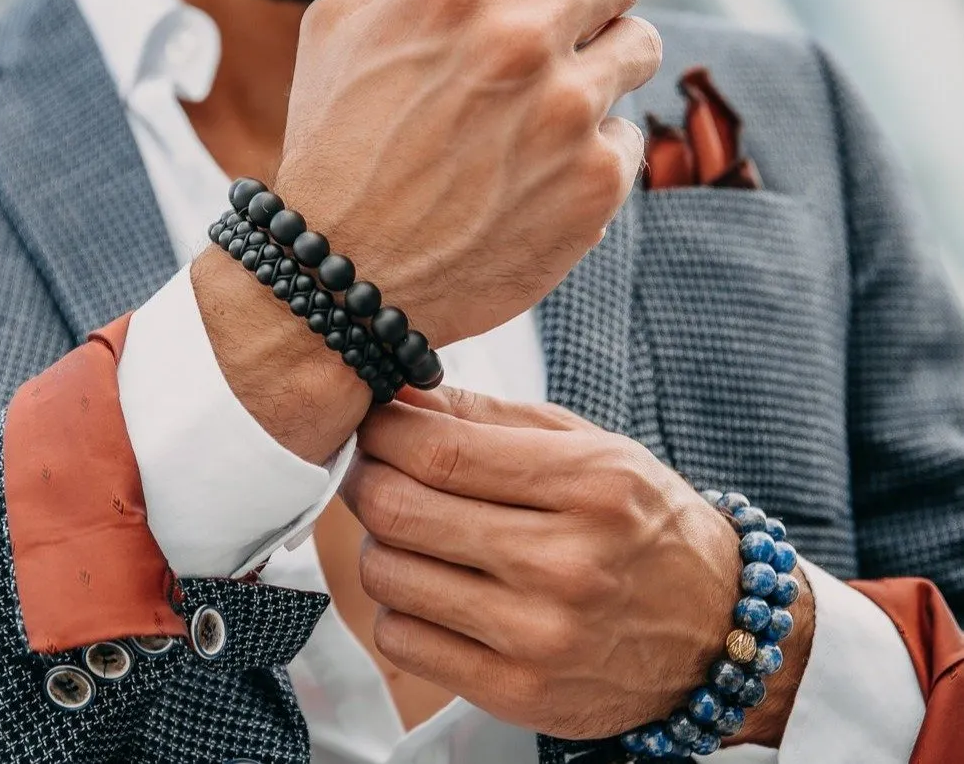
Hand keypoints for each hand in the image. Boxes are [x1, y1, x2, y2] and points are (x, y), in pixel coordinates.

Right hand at [277, 0, 660, 346]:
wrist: (341, 277)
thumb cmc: (333, 141)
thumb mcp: (337, 25)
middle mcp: (516, 41)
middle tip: (559, 32)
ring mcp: (565, 113)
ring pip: (641, 44)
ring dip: (604, 61)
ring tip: (551, 100)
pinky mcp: (596, 182)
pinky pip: (627, 132)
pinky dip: (590, 147)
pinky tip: (534, 171)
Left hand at [340, 387, 812, 742]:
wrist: (721, 633)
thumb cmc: (644, 522)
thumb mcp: (587, 446)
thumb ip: (486, 417)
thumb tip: (395, 392)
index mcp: (589, 485)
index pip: (439, 450)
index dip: (384, 428)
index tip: (375, 419)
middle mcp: (566, 564)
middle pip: (399, 510)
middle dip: (367, 476)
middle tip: (374, 465)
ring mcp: (540, 637)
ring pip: (388, 574)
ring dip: (380, 541)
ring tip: (412, 527)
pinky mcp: (519, 695)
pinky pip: (403, 640)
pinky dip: (399, 605)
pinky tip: (433, 584)